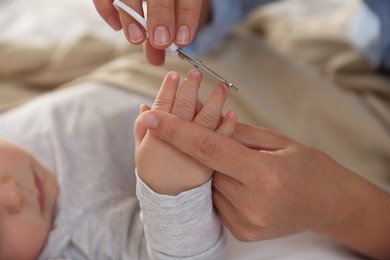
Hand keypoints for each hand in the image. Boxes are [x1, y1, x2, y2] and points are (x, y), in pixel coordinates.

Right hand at [93, 0, 210, 64]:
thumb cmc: (163, 4)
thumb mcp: (169, 14)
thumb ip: (164, 35)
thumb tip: (155, 61)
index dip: (186, 17)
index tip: (181, 41)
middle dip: (161, 17)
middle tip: (160, 42)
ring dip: (131, 15)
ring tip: (136, 39)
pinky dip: (106, 9)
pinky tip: (116, 26)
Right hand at [134, 69, 236, 194]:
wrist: (173, 208)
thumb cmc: (156, 176)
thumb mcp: (142, 155)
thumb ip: (141, 132)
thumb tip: (143, 108)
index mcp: (156, 142)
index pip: (162, 111)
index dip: (167, 92)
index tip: (173, 76)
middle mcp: (175, 148)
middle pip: (183, 113)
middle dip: (189, 91)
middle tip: (194, 73)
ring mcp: (195, 158)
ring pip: (205, 125)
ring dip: (213, 104)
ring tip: (220, 87)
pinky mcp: (212, 167)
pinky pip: (223, 146)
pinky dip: (228, 128)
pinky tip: (232, 115)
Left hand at [137, 111, 389, 258]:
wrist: (330, 204)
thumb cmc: (310, 167)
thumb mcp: (278, 141)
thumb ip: (236, 131)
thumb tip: (202, 114)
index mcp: (265, 175)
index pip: (209, 148)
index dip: (176, 131)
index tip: (150, 117)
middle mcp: (252, 204)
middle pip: (205, 167)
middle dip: (197, 147)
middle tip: (197, 132)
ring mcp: (246, 223)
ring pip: (208, 184)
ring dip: (210, 168)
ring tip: (235, 162)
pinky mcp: (242, 232)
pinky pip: (215, 201)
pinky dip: (218, 185)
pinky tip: (238, 180)